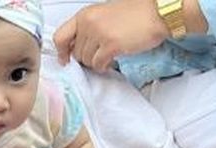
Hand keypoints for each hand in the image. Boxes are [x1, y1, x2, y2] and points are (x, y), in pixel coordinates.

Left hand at [53, 0, 170, 71]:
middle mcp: (88, 23)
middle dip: (87, 58)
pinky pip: (98, 64)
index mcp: (85, 14)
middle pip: (76, 53)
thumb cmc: (134, 14)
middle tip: (100, 55)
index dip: (61, 52)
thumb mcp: (104, 15)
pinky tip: (112, 60)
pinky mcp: (110, 45)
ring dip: (96, 62)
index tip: (65, 60)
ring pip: (86, 61)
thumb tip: (79, 49)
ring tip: (109, 55)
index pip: (60, 36)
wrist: (155, 13)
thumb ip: (89, 28)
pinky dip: (104, 66)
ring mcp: (99, 34)